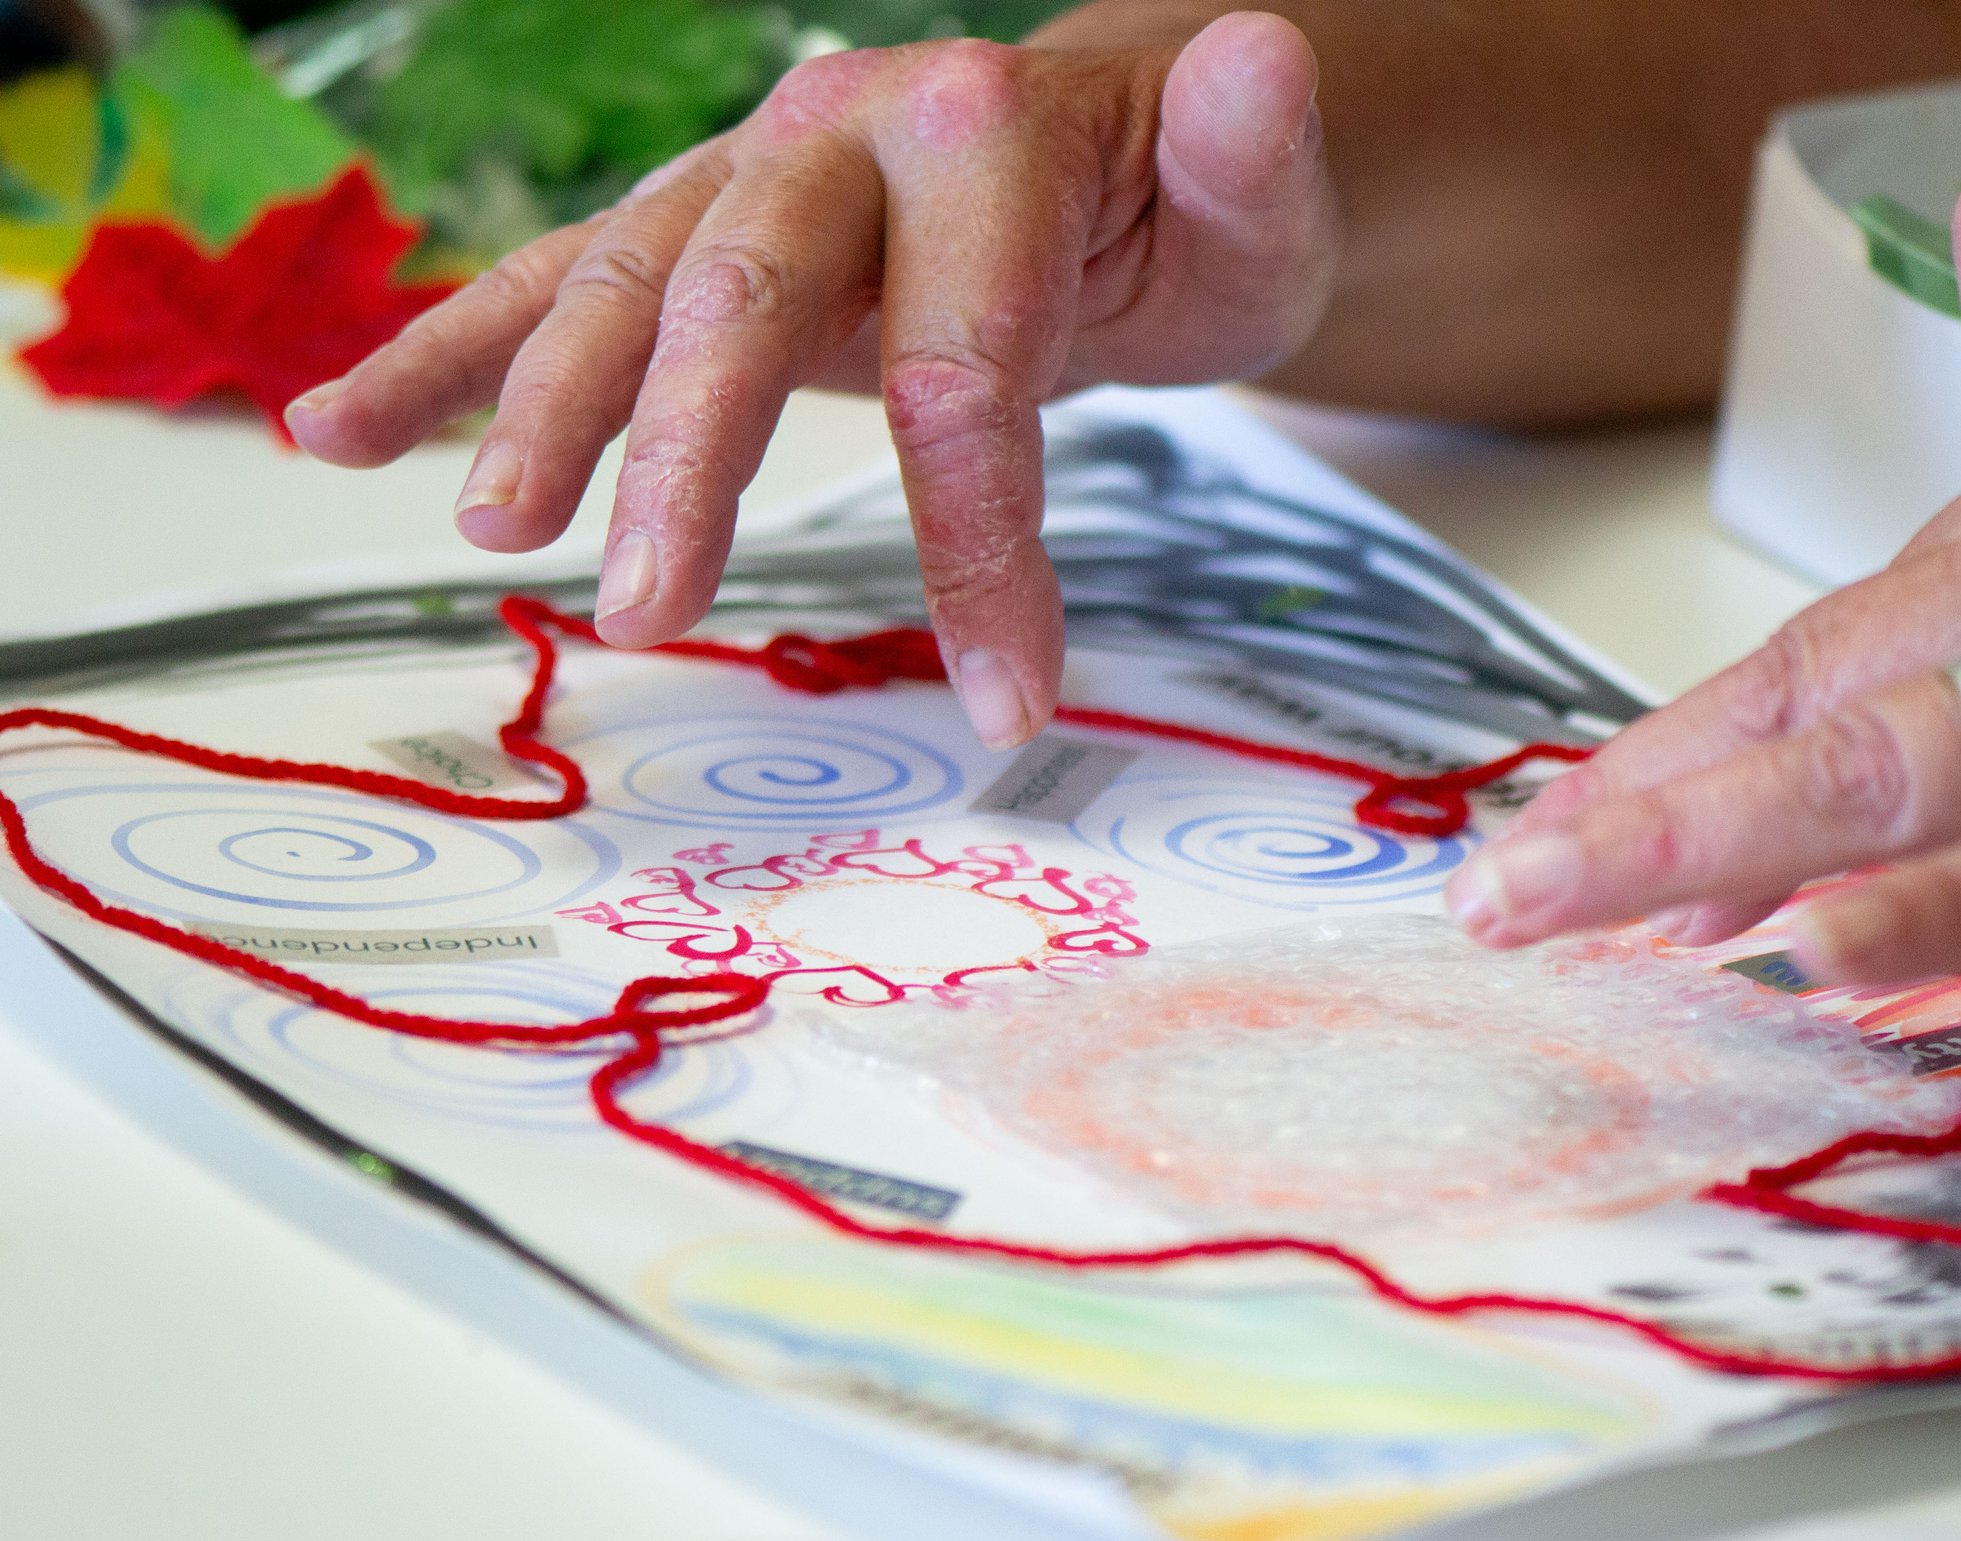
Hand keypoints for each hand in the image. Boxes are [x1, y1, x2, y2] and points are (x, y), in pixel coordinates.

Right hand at [285, 12, 1335, 748]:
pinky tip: (340, 429)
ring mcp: (746, 181)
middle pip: (744, 302)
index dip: (980, 541)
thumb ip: (1250, 150)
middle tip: (650, 614)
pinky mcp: (695, 237)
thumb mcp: (1257, 200)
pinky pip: (555, 286)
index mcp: (981, 133)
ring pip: (623, 288)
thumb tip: (1261, 57)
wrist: (1117, 168)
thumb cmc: (1187, 220)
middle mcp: (834, 133)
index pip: (964, 363)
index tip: (1003, 699)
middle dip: (690, 460)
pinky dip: (445, 354)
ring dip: (543, 409)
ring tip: (491, 532)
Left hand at [1446, 162, 1960, 982]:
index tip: (1581, 817)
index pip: (1828, 635)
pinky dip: (1932, 910)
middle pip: (1815, 695)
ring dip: (1704, 842)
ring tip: (1559, 911)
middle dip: (1646, 801)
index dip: (1691, 738)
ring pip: (1889, 761)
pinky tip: (1809, 955)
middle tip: (1507, 890)